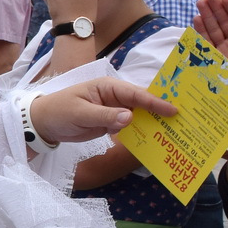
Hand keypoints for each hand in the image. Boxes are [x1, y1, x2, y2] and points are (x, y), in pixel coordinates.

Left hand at [27, 77, 176, 142]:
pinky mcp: (111, 123)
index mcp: (108, 87)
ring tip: (175, 132)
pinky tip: (155, 140)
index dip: (155, 102)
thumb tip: (130, 117)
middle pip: (142, 104)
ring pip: (139, 116)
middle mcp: (114, 97)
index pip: (135, 94)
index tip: (173, 110)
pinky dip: (142, 132)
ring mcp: (114, 110)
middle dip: (161, 111)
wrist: (43, 123)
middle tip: (184, 120)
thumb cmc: (59, 111)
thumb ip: (105, 116)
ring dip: (154, 123)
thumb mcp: (81, 113)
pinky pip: (130, 127)